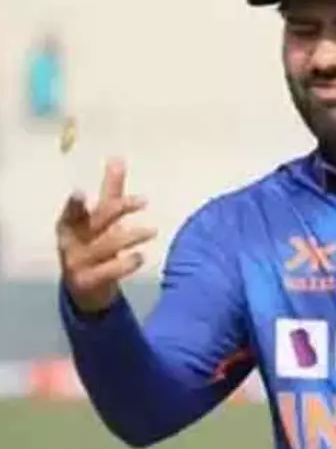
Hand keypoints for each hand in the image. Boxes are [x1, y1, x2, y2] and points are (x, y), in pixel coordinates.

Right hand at [56, 158, 154, 314]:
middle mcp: (71, 242)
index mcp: (70, 224)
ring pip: (105, 247)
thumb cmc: (92, 244)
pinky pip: (108, 272)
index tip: (80, 192)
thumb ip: (109, 191)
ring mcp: (77, 263)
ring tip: (152, 230)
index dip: (74, 204)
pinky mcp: (88, 282)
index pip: (73, 211)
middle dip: (116, 211)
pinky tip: (140, 257)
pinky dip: (124, 264)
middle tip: (143, 200)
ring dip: (130, 237)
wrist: (85, 289)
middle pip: (94, 224)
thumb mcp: (100, 218)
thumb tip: (117, 158)